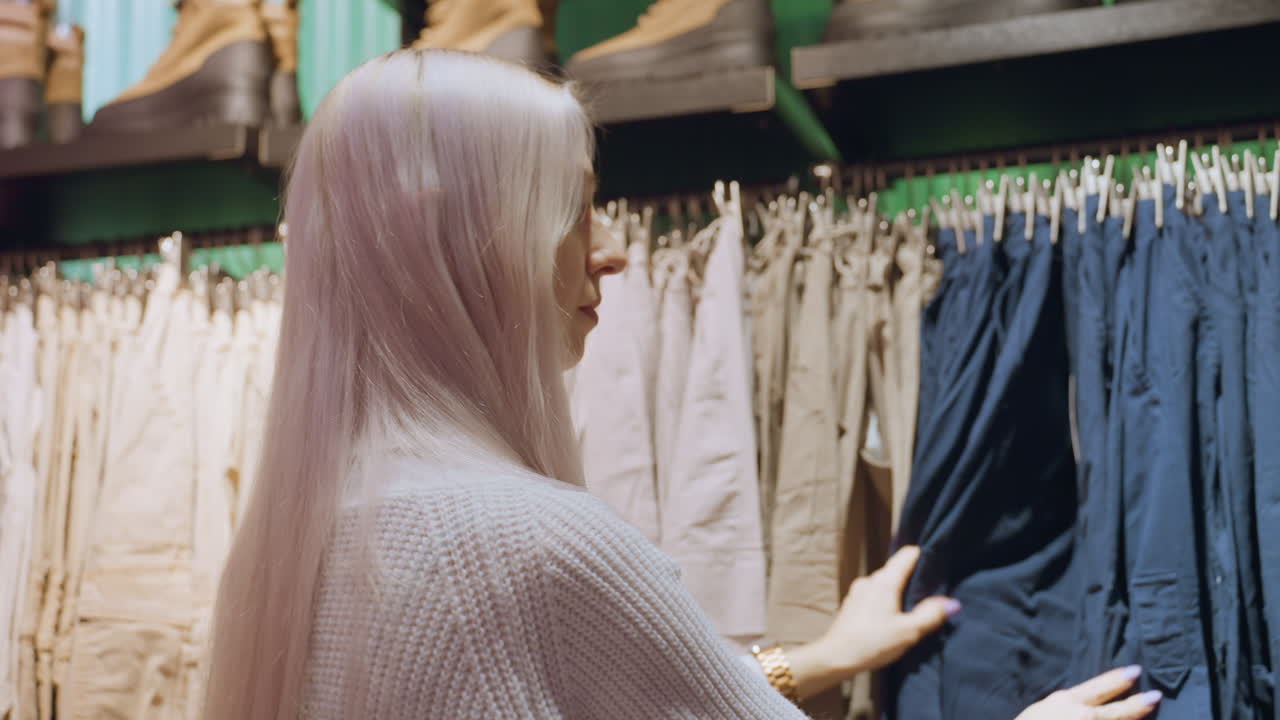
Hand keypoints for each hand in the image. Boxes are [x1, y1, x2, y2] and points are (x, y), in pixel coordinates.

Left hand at [786, 546, 956, 698]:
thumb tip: (952, 602)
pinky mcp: (852, 602)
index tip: (937, 566)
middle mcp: (870, 580)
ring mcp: (858, 590)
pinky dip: (885, 599)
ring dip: (898, 591)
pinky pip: (874, 593)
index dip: (924, 556)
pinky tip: (890, 617)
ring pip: (884, 582)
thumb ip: (931, 615)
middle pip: (896, 569)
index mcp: (885, 581)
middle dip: (913, 578)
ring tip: (910, 609)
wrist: (836, 657)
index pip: (907, 554)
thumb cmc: (873, 643)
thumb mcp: (908, 632)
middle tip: (928, 594)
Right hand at [1015, 667, 1161, 719]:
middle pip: (1119, 710)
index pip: (1100, 686)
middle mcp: (1084, 716)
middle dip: (1139, 703)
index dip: (1119, 678)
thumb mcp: (1044, 707)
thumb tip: (1083, 702)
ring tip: (1148, 713)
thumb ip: (1066, 703)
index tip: (1136, 671)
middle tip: (1156, 696)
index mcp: (1069, 701)